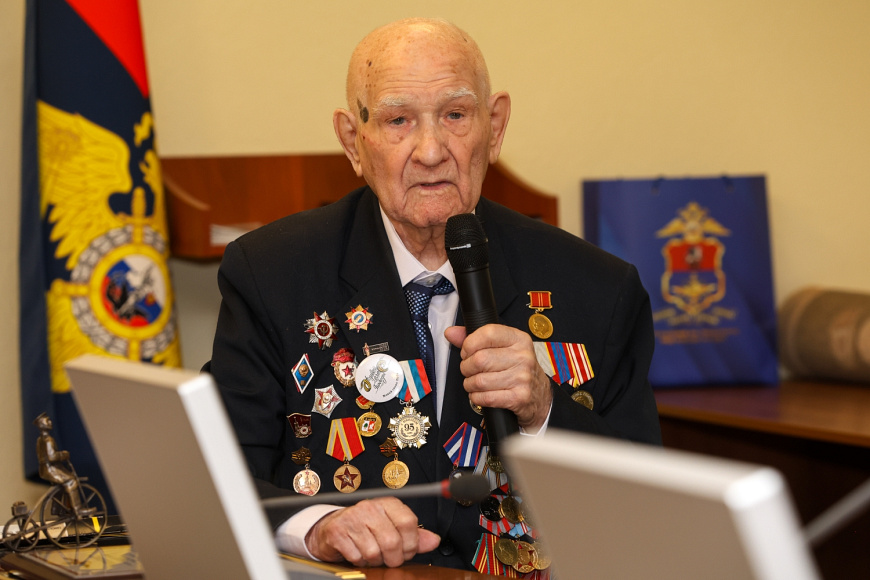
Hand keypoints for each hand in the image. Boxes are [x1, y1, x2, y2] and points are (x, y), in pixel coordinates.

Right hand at [305, 497, 439, 566]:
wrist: (332, 528)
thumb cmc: (366, 528)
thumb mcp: (392, 527)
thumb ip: (414, 536)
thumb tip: (434, 541)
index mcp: (388, 504)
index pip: (408, 522)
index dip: (411, 543)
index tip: (407, 550)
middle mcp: (370, 507)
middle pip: (392, 541)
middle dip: (393, 558)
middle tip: (390, 558)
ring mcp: (353, 518)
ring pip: (374, 552)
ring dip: (375, 560)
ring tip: (372, 553)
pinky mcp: (338, 532)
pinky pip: (357, 557)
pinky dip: (360, 561)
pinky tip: (358, 553)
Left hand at [445, 324, 551, 431]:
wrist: (539, 396)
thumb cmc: (516, 370)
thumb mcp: (502, 349)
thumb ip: (475, 339)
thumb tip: (451, 332)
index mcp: (519, 339)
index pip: (488, 333)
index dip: (470, 343)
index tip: (467, 351)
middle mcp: (523, 357)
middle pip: (479, 359)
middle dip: (466, 367)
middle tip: (469, 371)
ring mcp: (522, 378)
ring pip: (480, 380)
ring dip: (470, 385)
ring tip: (474, 384)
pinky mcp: (519, 397)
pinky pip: (486, 398)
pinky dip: (476, 398)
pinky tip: (480, 395)